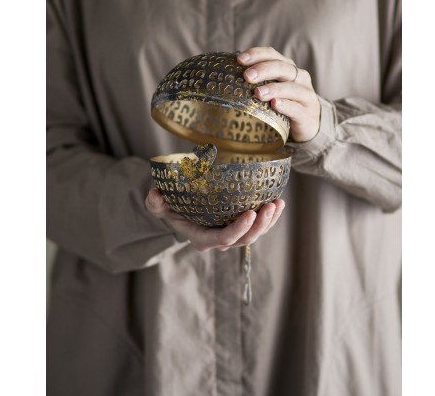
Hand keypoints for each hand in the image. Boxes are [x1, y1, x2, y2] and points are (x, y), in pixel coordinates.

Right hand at [145, 188, 284, 251]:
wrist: (181, 214)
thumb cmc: (172, 209)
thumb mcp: (160, 207)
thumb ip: (156, 203)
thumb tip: (155, 194)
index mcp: (203, 238)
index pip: (224, 238)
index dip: (240, 229)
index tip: (251, 213)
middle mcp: (220, 241)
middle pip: (245, 239)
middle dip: (260, 225)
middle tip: (270, 206)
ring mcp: (232, 236)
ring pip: (255, 234)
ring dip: (269, 221)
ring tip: (278, 204)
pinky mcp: (241, 228)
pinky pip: (259, 227)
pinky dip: (271, 218)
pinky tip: (279, 204)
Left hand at [238, 46, 320, 141]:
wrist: (308, 125)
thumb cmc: (284, 104)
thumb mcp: (271, 89)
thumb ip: (257, 81)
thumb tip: (228, 75)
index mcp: (287, 68)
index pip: (272, 55)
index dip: (257, 54)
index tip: (240, 59)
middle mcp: (299, 78)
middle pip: (282, 68)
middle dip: (263, 70)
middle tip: (247, 76)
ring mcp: (306, 95)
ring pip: (291, 87)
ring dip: (274, 88)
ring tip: (258, 93)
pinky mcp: (307, 114)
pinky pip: (297, 108)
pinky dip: (286, 105)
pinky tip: (275, 105)